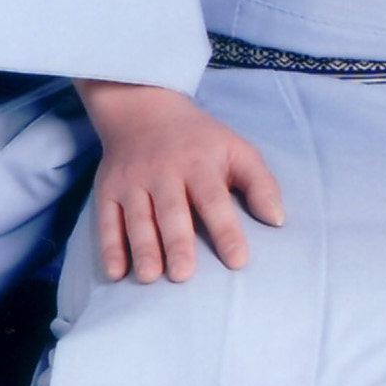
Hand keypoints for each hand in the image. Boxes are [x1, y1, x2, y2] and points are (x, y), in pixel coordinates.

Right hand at [74, 80, 284, 282]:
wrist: (142, 108)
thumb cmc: (199, 140)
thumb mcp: (236, 149)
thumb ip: (260, 183)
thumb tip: (278, 220)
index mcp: (199, 163)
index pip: (214, 200)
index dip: (226, 231)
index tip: (238, 261)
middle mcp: (163, 172)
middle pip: (171, 211)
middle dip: (177, 243)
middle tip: (184, 275)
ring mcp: (132, 181)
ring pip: (138, 218)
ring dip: (143, 248)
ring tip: (151, 277)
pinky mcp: (108, 190)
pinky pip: (106, 221)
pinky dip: (109, 248)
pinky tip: (116, 273)